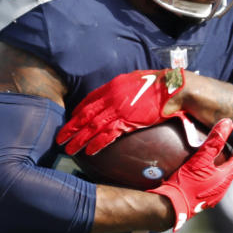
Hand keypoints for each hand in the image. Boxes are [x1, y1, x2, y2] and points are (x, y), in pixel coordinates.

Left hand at [57, 68, 186, 154]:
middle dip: (70, 127)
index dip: (77, 112)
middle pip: (85, 115)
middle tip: (59, 138)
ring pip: (92, 127)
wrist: (172, 89)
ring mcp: (118, 110)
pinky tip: (88, 151)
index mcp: (112, 87)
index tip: (70, 120)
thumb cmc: (158, 85)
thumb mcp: (135, 81)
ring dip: (78, 139)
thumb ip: (123, 89)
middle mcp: (111, 98)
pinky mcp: (128, 121)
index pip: (88, 101)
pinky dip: (96, 144)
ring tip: (68, 149)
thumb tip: (118, 94)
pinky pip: (107, 135)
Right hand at [148, 118, 232, 231]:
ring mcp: (211, 198)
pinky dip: (205, 179)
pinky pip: (207, 188)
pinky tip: (194, 175)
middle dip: (225, 160)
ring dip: (215, 171)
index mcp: (224, 179)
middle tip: (218, 149)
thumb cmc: (186, 182)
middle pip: (228, 172)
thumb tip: (227, 123)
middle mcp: (221, 191)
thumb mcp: (200, 159)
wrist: (170, 205)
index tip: (231, 143)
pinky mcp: (200, 203)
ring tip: (205, 161)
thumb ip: (214, 141)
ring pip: (218, 181)